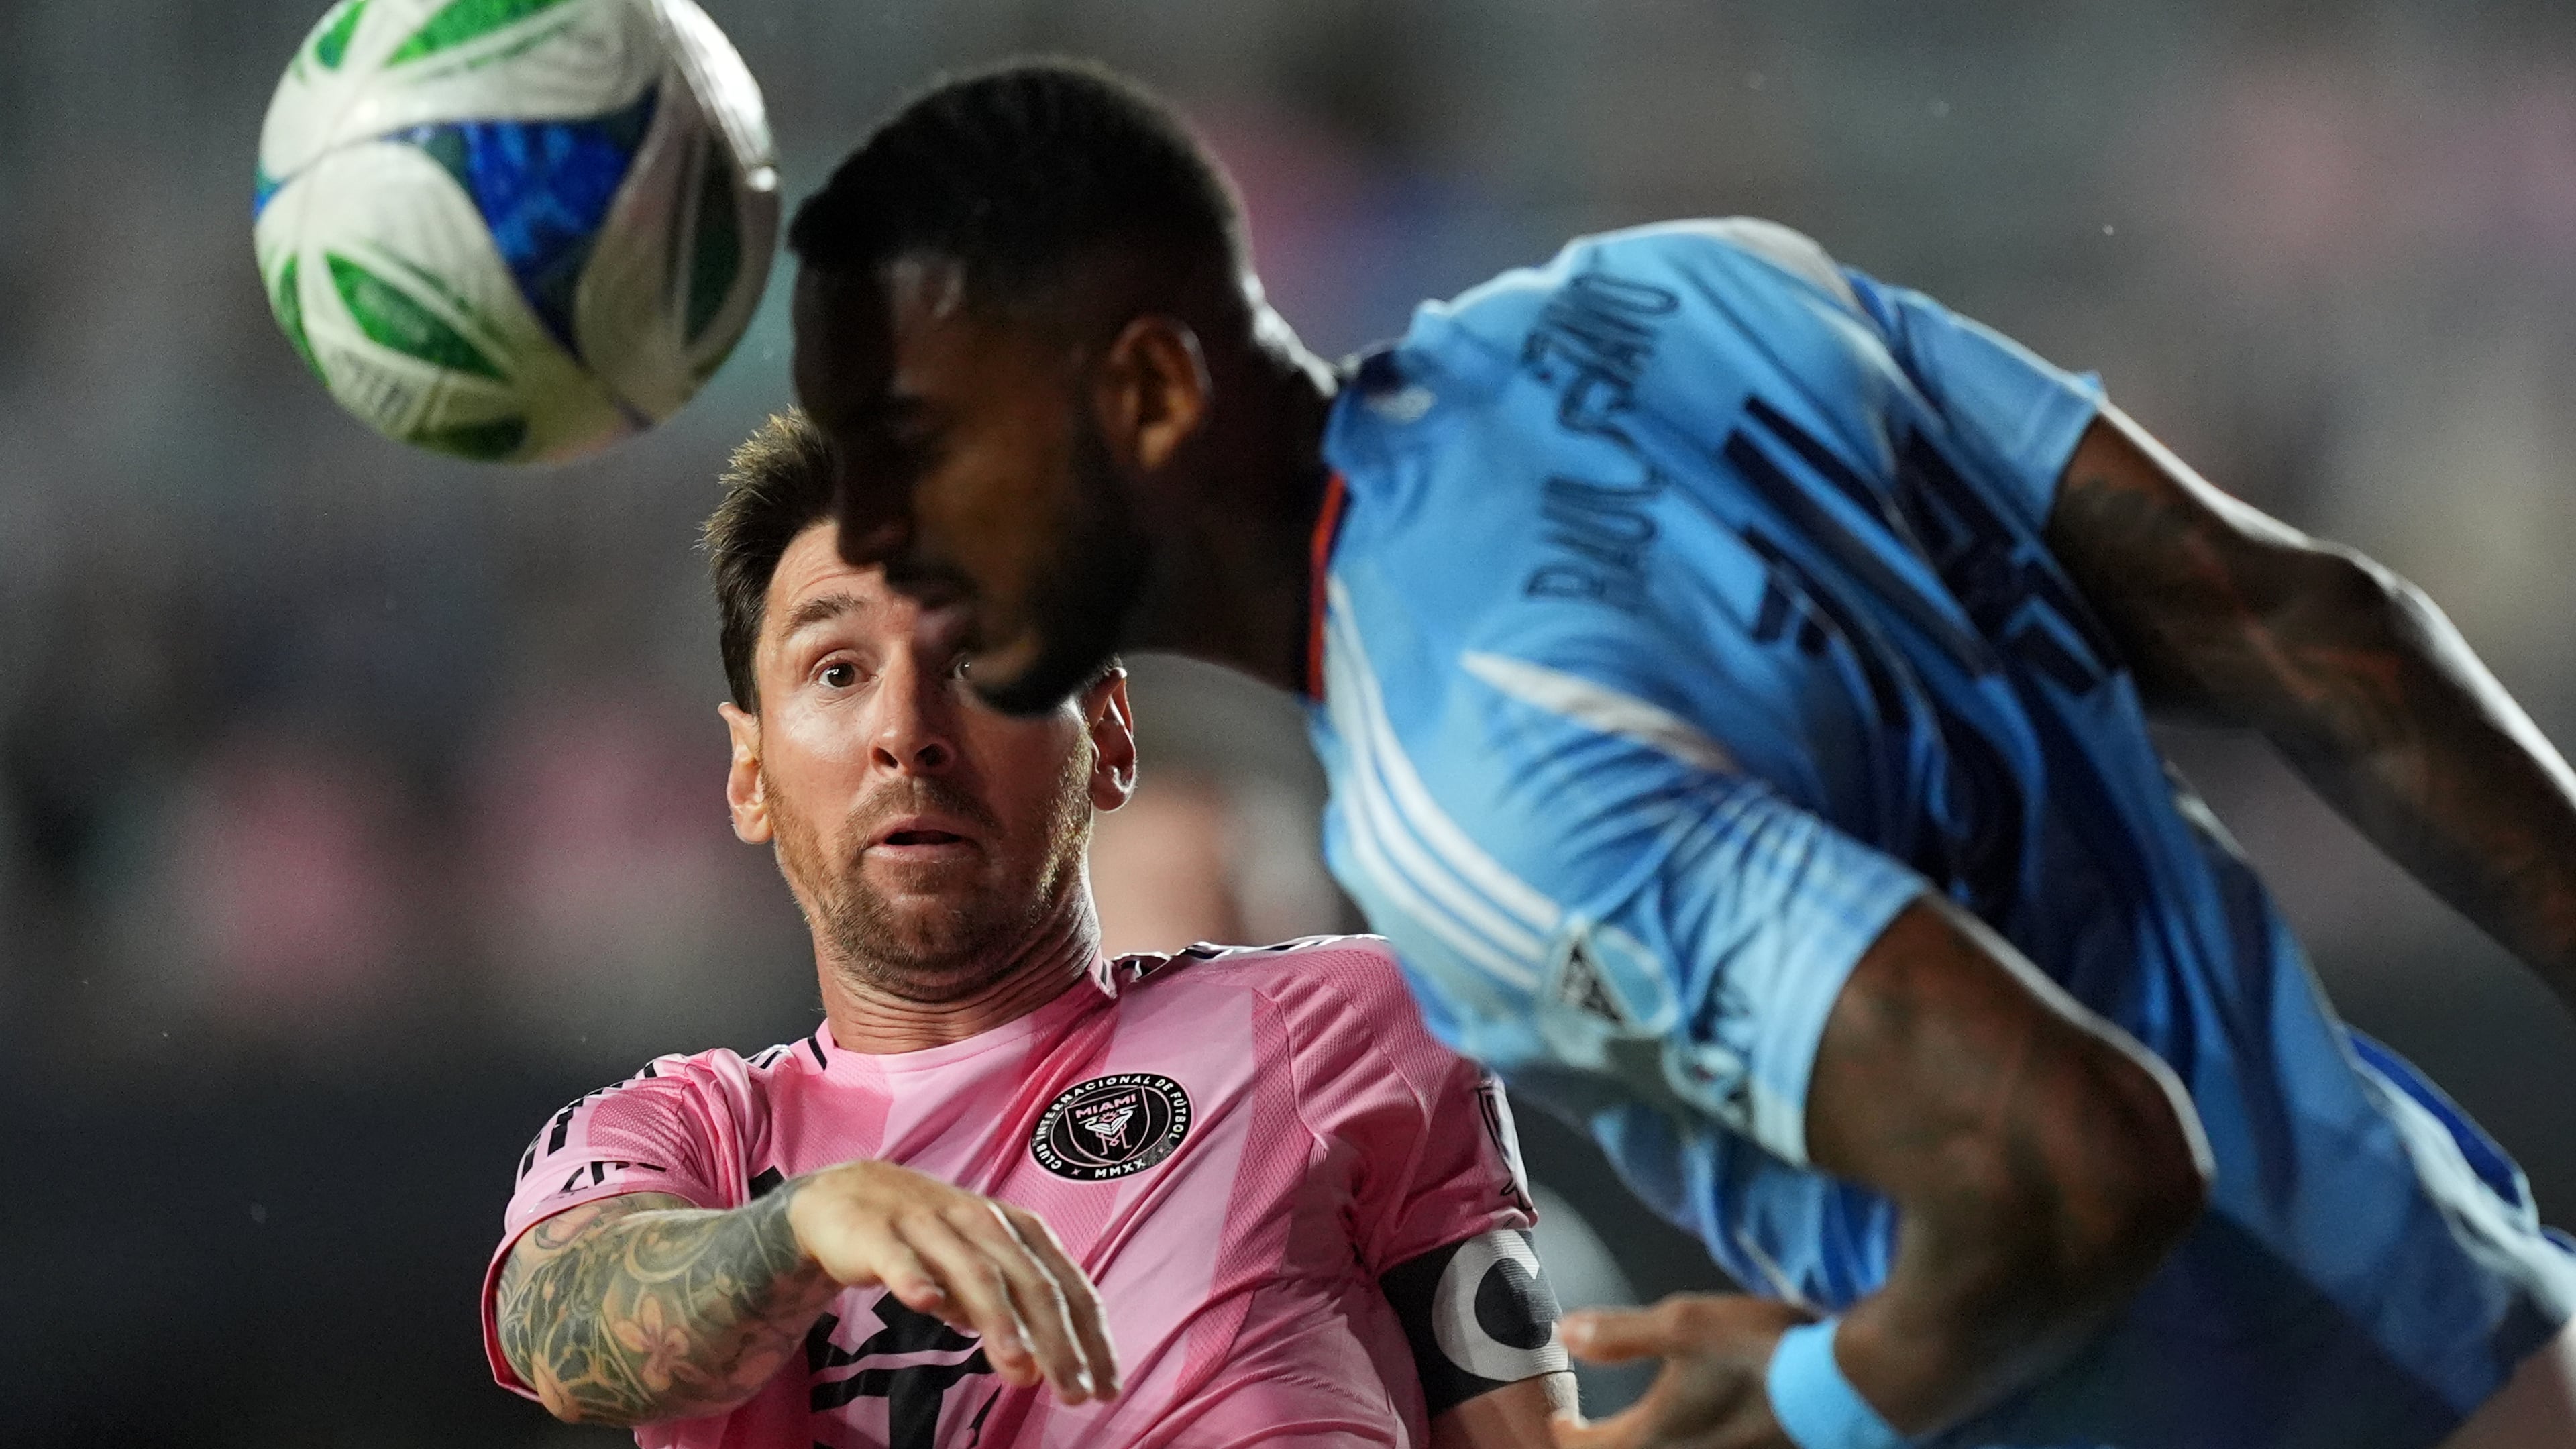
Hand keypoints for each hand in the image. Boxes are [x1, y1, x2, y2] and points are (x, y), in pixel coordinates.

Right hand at [786, 1160, 1119, 1404]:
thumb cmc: (930, 1239)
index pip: (1067, 1285)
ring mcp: (929, 1224)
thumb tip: (1042, 1368)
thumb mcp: (980, 1270)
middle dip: (1058, 1340)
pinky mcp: (878, 1233)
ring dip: (999, 1319)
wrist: (845, 1195)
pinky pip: (898, 1257)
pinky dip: (914, 1277)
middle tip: (1075, 1392)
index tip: (1106, 1386)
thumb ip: (1011, 1312)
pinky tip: (926, 1303)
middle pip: (1029, 1283)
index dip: (1092, 1337)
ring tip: (1021, 1365)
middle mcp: (981, 1221)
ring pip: (973, 1271)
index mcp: (1016, 1230)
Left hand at [1551, 1294, 1813, 1448]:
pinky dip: (1681, 1446)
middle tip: (1593, 1431)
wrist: (1849, 1385)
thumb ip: (1619, 1334)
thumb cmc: (1761, 1352)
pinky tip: (1694, 1429)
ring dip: (1643, 1446)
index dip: (1567, 1435)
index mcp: (1656, 1435)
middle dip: (1603, 1448)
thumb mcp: (1685, 1325)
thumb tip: (1564, 1333)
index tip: (1561, 1421)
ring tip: (1639, 1430)